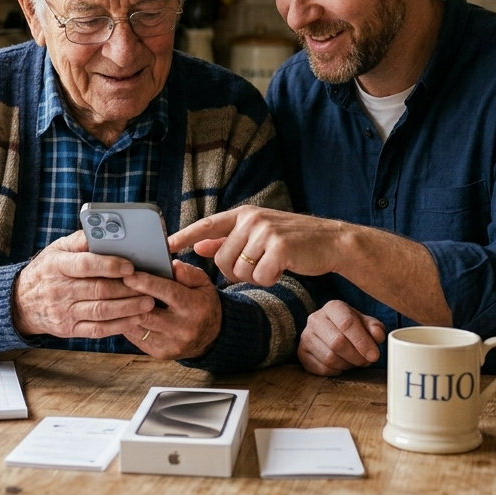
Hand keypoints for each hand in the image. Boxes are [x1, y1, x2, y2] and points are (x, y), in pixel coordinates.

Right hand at [12, 231, 154, 337]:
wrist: (21, 302)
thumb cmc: (47, 270)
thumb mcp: (56, 249)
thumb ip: (80, 241)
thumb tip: (105, 230)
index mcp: (56, 266)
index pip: (84, 265)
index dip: (109, 265)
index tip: (130, 266)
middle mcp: (59, 290)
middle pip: (98, 290)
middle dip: (127, 288)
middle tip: (150, 285)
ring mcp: (64, 312)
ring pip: (101, 311)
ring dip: (128, 308)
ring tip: (149, 302)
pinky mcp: (69, 330)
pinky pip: (98, 330)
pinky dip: (119, 325)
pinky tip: (135, 319)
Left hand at [119, 260, 221, 359]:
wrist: (210, 339)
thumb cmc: (203, 305)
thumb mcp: (203, 285)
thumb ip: (188, 273)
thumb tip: (172, 265)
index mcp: (194, 308)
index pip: (168, 293)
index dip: (146, 283)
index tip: (128, 275)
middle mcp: (182, 328)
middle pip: (147, 313)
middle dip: (128, 297)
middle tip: (113, 284)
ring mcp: (169, 343)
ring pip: (137, 326)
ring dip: (123, 311)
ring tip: (113, 296)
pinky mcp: (159, 353)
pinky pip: (136, 336)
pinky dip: (126, 322)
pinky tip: (120, 311)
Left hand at [167, 206, 348, 286]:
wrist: (330, 240)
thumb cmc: (292, 241)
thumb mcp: (257, 234)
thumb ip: (227, 240)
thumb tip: (199, 246)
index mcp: (243, 215)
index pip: (206, 225)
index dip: (184, 236)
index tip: (165, 246)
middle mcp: (251, 219)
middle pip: (222, 260)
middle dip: (235, 273)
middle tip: (257, 267)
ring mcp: (266, 232)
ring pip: (240, 271)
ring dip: (255, 277)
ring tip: (272, 265)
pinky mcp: (281, 247)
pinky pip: (261, 277)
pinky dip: (270, 280)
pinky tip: (283, 268)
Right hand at [297, 301, 386, 375]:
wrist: (331, 331)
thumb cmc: (352, 328)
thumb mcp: (366, 324)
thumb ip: (375, 328)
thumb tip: (377, 335)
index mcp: (333, 307)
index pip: (347, 323)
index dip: (362, 342)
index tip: (374, 355)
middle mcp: (315, 319)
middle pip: (337, 342)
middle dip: (356, 356)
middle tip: (366, 361)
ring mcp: (306, 336)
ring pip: (329, 358)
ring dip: (347, 364)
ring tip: (354, 361)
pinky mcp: (301, 353)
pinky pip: (321, 368)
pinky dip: (336, 371)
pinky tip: (341, 365)